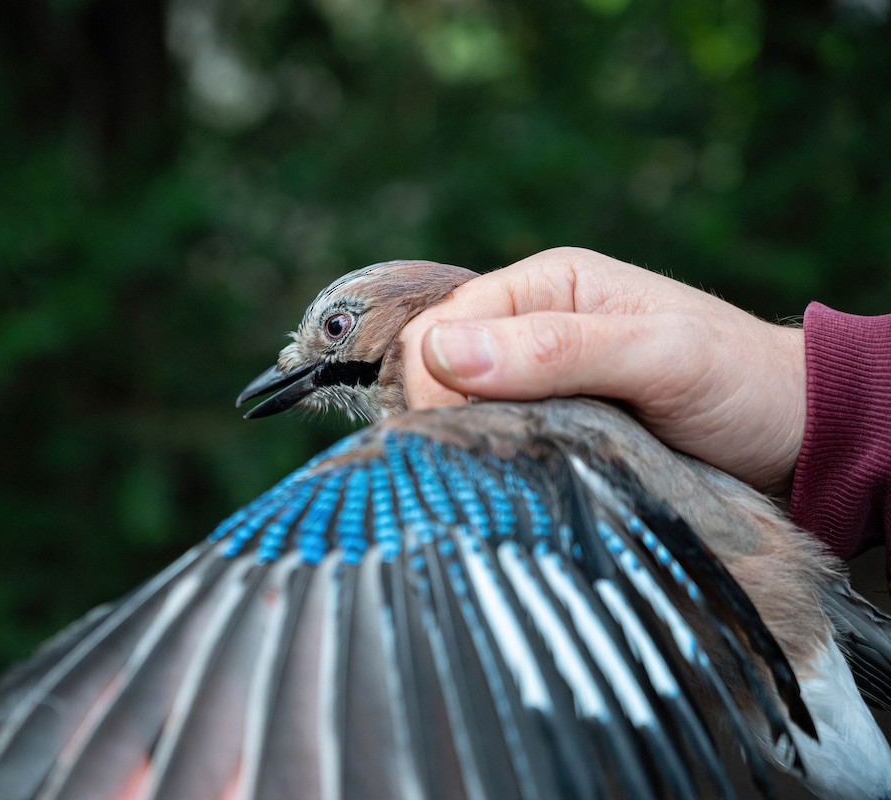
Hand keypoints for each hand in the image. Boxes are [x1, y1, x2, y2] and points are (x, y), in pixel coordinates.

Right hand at [399, 247, 805, 494]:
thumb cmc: (738, 381)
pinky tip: (508, 485)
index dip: (434, 382)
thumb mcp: (658, 357)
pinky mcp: (549, 424)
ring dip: (467, 443)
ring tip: (495, 481)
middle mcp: (529, 323)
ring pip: (458, 408)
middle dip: (444, 415)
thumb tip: (442, 353)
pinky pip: (493, 439)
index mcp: (546, 283)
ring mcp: (536, 379)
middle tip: (481, 468)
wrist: (796, 433)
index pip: (441, 325)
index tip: (460, 438)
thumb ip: (556, 349)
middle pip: (436, 366)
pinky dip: (491, 461)